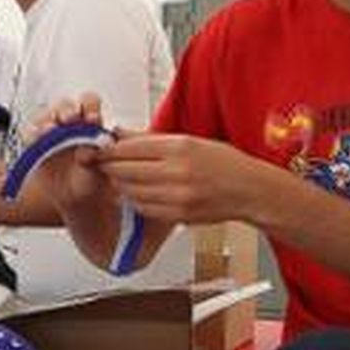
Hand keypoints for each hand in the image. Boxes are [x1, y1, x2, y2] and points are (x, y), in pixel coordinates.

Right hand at [26, 93, 115, 214]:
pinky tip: (37, 139)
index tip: (92, 119)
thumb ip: (94, 156)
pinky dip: (33, 134)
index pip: (89, 102)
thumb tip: (89, 147)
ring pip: (46, 115)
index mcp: (89, 122)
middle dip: (68, 109)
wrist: (72, 197)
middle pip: (65, 105)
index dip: (90, 106)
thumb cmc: (89, 179)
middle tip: (71, 118)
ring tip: (50, 130)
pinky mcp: (34, 144)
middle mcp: (69, 123)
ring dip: (48, 120)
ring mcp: (50, 132)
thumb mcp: (96, 169)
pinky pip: (30, 133)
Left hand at [95, 134, 275, 224]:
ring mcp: (178, 197)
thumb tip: (119, 133)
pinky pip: (143, 208)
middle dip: (109, 167)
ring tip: (123, 177)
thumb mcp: (189, 140)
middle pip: (124, 171)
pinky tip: (139, 192)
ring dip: (120, 185)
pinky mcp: (178, 215)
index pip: (129, 148)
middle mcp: (178, 172)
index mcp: (180, 148)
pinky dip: (135, 199)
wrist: (251, 191)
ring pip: (130, 191)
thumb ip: (150, 139)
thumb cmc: (224, 163)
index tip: (98, 149)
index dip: (108, 150)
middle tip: (104, 164)